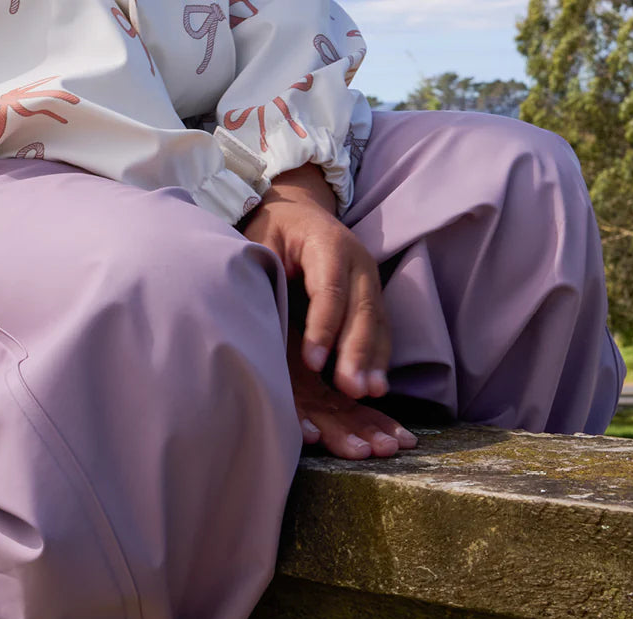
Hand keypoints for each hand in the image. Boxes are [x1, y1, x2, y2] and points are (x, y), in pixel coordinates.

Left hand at [241, 165, 415, 457]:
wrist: (299, 212)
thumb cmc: (273, 232)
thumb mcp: (260, 240)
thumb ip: (261, 270)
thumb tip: (251, 309)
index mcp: (327, 243)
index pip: (328, 289)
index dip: (323, 326)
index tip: (313, 362)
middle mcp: (356, 261)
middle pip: (362, 309)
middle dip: (356, 351)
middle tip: (350, 388)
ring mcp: (369, 279)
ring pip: (377, 322)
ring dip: (374, 360)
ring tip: (369, 392)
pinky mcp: (372, 297)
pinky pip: (381, 329)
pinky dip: (380, 359)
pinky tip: (376, 386)